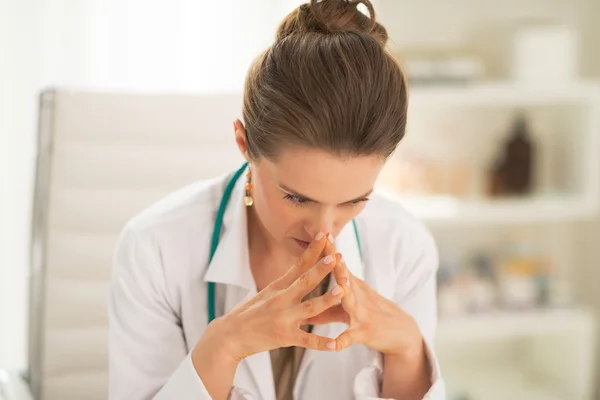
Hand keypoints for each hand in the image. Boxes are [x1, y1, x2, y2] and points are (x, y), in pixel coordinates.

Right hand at [192, 232, 346, 397]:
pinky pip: (306, 340)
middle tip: (337, 257)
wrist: (230, 335)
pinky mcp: (284, 337)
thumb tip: (304, 266)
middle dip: (322, 269)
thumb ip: (287, 282)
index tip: (324, 235)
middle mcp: (282, 300)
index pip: (298, 265)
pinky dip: (320, 343)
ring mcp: (283, 318)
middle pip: (306, 282)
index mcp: (279, 287)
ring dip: (327, 299)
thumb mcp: (267, 292)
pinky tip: (334, 345)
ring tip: (342, 292)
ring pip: (310, 308)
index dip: (312, 250)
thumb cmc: (250, 312)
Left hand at [313, 239, 423, 358]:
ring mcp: (362, 314)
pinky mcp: (364, 333)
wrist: (402, 332)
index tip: (322, 233)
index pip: (340, 265)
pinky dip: (342, 341)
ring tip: (338, 285)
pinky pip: (351, 337)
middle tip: (328, 246)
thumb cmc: (372, 315)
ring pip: (350, 301)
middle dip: (336, 263)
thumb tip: (304, 307)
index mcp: (353, 287)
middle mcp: (358, 296)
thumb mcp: (350, 308)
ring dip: (344, 293)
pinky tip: (333, 344)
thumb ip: (327, 308)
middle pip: (345, 277)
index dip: (330, 250)